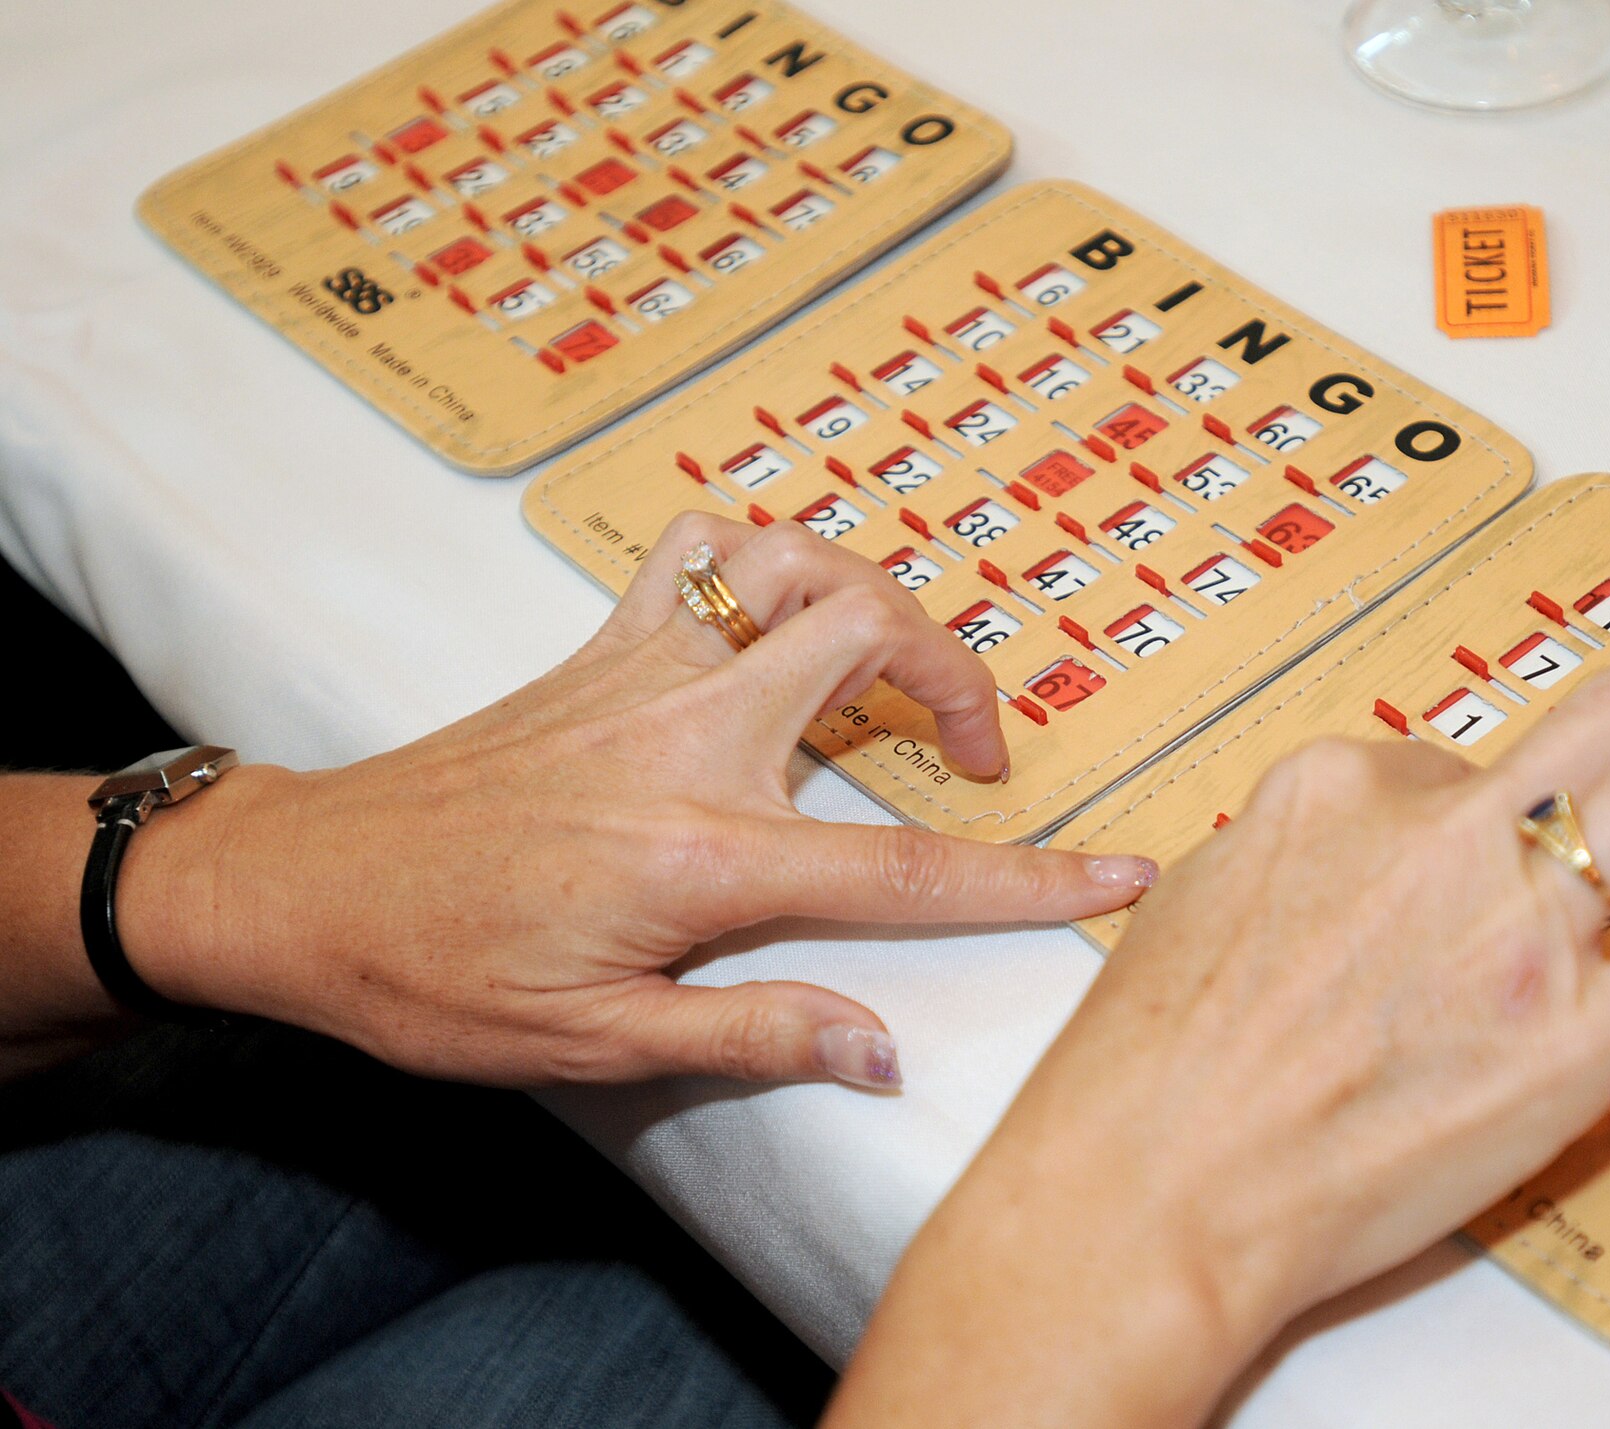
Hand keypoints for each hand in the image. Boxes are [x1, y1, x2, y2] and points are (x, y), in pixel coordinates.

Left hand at [116, 516, 1156, 1088]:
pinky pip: (698, 548)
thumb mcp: (595, 1041)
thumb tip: (879, 1052)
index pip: (904, 866)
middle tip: (977, 750)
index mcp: (703, 852)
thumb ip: (753, 1032)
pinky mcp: (597, 643)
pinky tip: (772, 614)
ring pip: (795, 560)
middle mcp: (687, 735)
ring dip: (869, 594)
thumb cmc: (435, 976)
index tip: (1123, 869)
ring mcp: (641, 671)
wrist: (302, 886)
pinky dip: (761, 555)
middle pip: (872, 637)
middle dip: (961, 678)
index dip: (1031, 876)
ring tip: (889, 665)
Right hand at [830, 667, 1609, 1426]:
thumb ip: (1302, 853)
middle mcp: (1438, 834)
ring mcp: (1516, 930)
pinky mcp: (1575, 1042)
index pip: (1455, 756)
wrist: (1152, 1190)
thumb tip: (1366, 859)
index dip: (1485, 804)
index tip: (1496, 847)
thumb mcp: (1202, 896)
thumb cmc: (1147, 1068)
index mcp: (1335, 790)